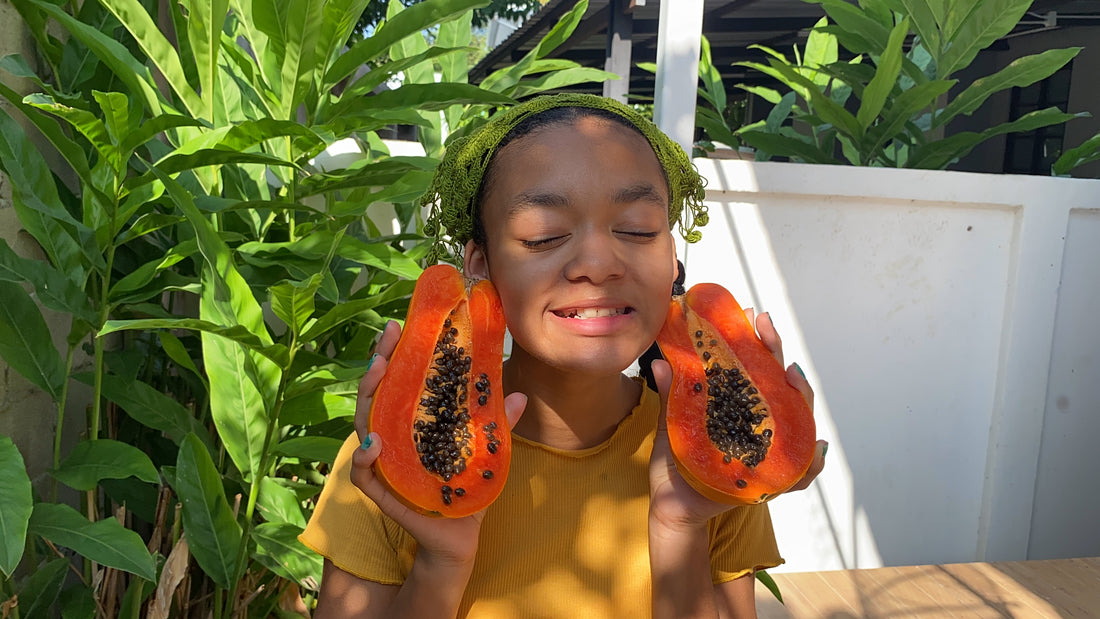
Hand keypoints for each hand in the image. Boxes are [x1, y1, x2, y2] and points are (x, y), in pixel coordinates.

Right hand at [349, 320, 527, 566]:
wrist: (462, 534)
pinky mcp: (382, 492)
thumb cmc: (467, 486)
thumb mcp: (485, 449)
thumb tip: (520, 395)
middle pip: (375, 396)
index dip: (393, 354)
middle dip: (376, 366)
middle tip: (386, 343)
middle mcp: (392, 437)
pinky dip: (363, 459)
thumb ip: (496, 423)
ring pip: (363, 426)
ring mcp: (384, 463)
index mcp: (411, 421)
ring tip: (377, 375)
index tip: (399, 326)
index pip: (397, 381)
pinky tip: (374, 443)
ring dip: (367, 399)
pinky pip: (362, 474)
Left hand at [648, 310, 825, 529]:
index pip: (754, 368)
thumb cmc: (675, 465)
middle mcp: (758, 424)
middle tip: (766, 328)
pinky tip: (815, 447)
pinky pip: (798, 473)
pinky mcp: (767, 481)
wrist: (672, 507)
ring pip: (797, 421)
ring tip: (791, 377)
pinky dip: (811, 462)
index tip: (751, 315)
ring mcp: (767, 450)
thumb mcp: (672, 426)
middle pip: (778, 384)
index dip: (757, 340)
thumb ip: (671, 397)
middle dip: (777, 354)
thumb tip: (661, 362)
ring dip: (800, 397)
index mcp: (736, 407)